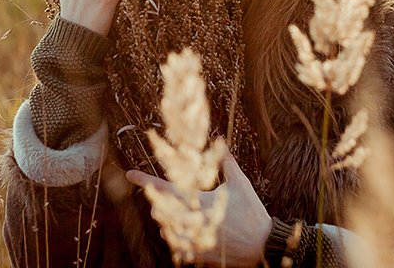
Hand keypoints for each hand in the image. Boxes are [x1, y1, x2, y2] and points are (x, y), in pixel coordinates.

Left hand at [126, 151, 270, 267]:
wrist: (263, 244)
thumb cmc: (252, 211)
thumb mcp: (240, 184)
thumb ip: (226, 162)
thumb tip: (219, 139)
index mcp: (202, 200)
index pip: (167, 188)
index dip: (146, 180)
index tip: (130, 174)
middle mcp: (195, 220)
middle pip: (161, 211)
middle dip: (159, 204)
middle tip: (163, 200)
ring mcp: (196, 239)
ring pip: (166, 230)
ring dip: (167, 222)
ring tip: (176, 217)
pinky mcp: (200, 254)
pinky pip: (178, 248)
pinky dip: (177, 240)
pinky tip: (183, 234)